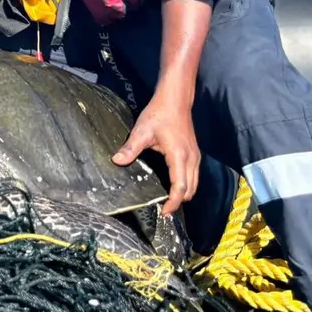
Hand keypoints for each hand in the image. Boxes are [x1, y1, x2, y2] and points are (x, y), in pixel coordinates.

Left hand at [111, 92, 199, 216]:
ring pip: (194, 183)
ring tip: (167, 201)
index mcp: (179, 156)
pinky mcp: (194, 153)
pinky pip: (193, 175)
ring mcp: (195, 156)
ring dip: (183, 194)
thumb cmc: (160, 113)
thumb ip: (130, 148)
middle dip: (179, 202)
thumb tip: (117, 161)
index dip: (173, 202)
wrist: (176, 99)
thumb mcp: (142, 131)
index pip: (180, 187)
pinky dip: (186, 184)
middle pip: (191, 190)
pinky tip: (173, 185)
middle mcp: (191, 159)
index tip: (165, 212)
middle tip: (164, 210)